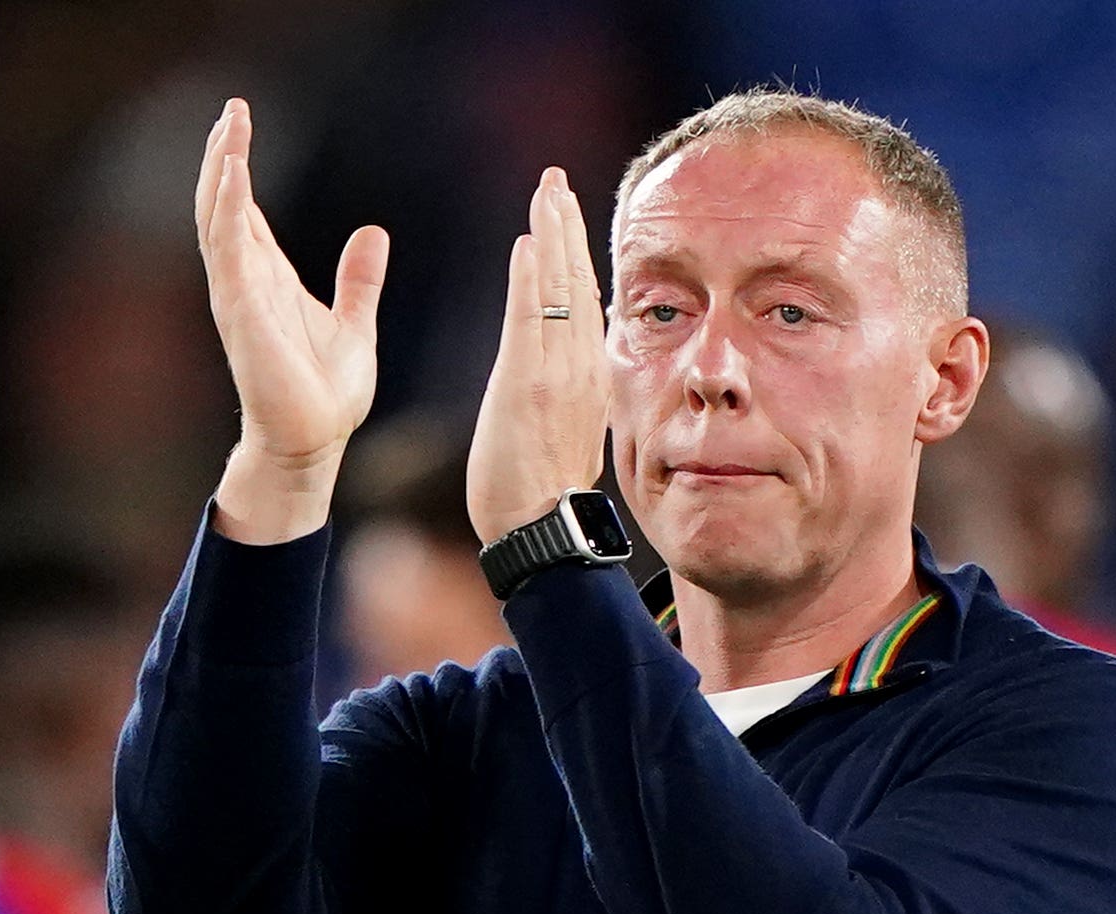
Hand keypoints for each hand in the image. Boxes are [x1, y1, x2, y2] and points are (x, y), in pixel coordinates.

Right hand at [191, 99, 382, 546]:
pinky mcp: (242, 314)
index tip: (240, 120)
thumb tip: (373, 233)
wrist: (314, 444)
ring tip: (229, 127)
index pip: (245, 211)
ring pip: (218, 221)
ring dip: (222, 172)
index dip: (238, 166)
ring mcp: (239, 297)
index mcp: (269, 280)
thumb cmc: (325, 396)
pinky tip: (234, 176)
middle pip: (224, 205)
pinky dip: (228, 212)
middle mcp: (247, 282)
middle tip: (232, 109)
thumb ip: (359, 281)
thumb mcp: (355, 324)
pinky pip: (229, 253)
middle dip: (225, 155)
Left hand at [465, 164, 603, 546]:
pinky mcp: (526, 383)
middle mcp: (579, 367)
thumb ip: (570, 390)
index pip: (584, 300)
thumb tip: (570, 366)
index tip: (566, 213)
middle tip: (555, 181)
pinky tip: (528, 241)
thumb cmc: (543, 493)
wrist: (542, 530)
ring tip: (546, 192)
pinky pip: (530, 318)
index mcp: (589, 376)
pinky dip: (530, 277)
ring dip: (551, 235)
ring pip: (558, 289)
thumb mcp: (568, 431)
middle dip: (566, 226)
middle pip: (576, 281)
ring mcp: (556, 373)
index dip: (576, 253)